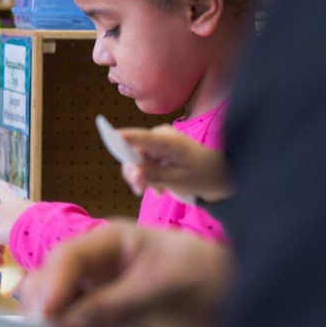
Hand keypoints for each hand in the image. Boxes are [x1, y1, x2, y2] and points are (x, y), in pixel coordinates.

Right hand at [19, 222, 231, 326]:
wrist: (249, 326)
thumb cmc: (212, 287)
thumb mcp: (168, 289)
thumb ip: (116, 307)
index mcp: (107, 248)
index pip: (64, 261)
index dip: (50, 287)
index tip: (47, 318)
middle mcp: (94, 279)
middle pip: (48, 298)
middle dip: (49, 326)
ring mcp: (97, 314)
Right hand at [117, 125, 232, 200]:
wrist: (216, 175)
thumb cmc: (200, 176)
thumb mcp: (177, 180)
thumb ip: (152, 176)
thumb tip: (133, 173)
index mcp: (167, 140)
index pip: (140, 137)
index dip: (123, 137)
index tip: (111, 136)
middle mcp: (158, 136)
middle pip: (132, 152)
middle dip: (135, 173)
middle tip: (140, 191)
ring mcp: (156, 141)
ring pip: (134, 159)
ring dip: (142, 177)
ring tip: (157, 190)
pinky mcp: (156, 148)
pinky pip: (141, 162)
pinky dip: (147, 176)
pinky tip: (159, 187)